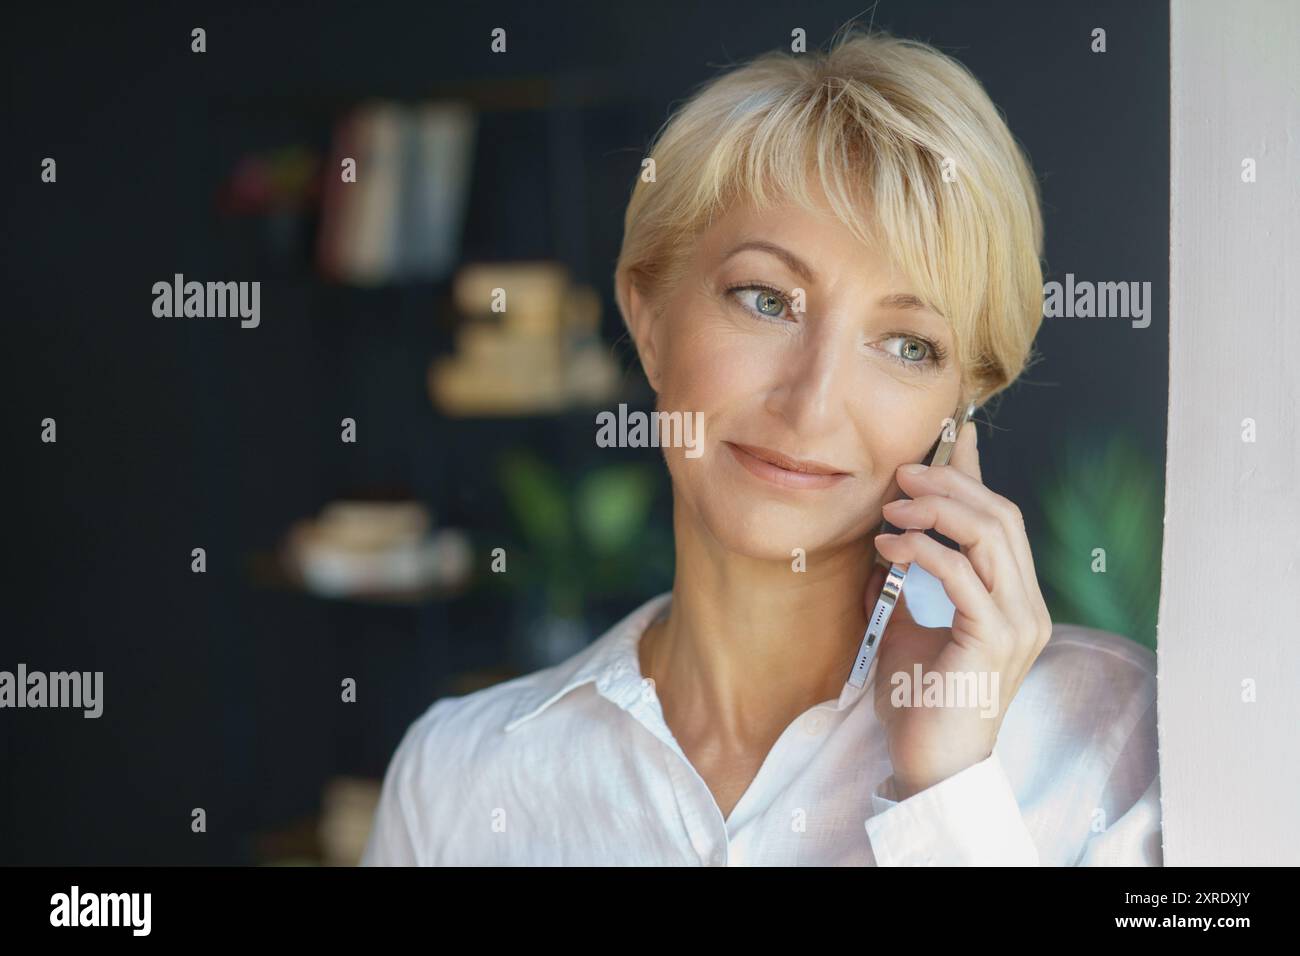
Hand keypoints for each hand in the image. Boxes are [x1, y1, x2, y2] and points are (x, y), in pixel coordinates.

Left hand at [866, 419, 1051, 800]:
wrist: (931, 763)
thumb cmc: (920, 700)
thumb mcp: (910, 625)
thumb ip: (909, 582)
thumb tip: (887, 540)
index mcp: (1013, 599)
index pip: (1002, 521)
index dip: (975, 475)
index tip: (951, 437)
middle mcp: (1026, 606)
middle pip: (1001, 516)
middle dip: (950, 485)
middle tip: (901, 475)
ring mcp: (1017, 622)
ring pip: (991, 534)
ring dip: (936, 510)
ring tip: (891, 509)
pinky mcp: (994, 639)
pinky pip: (962, 572)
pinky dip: (923, 550)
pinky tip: (888, 549)